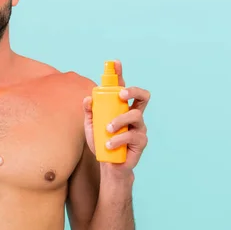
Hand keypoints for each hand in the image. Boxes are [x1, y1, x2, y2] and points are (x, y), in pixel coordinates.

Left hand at [83, 60, 149, 175]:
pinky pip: (132, 135)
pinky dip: (118, 139)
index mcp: (122, 108)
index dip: (120, 74)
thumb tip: (87, 98)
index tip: (115, 63)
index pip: (123, 88)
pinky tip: (108, 144)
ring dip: (119, 120)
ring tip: (107, 129)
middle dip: (132, 91)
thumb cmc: (102, 142)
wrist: (109, 166)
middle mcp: (134, 114)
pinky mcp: (141, 141)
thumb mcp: (91, 126)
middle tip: (120, 94)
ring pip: (136, 116)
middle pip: (142, 96)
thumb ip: (89, 112)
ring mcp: (139, 128)